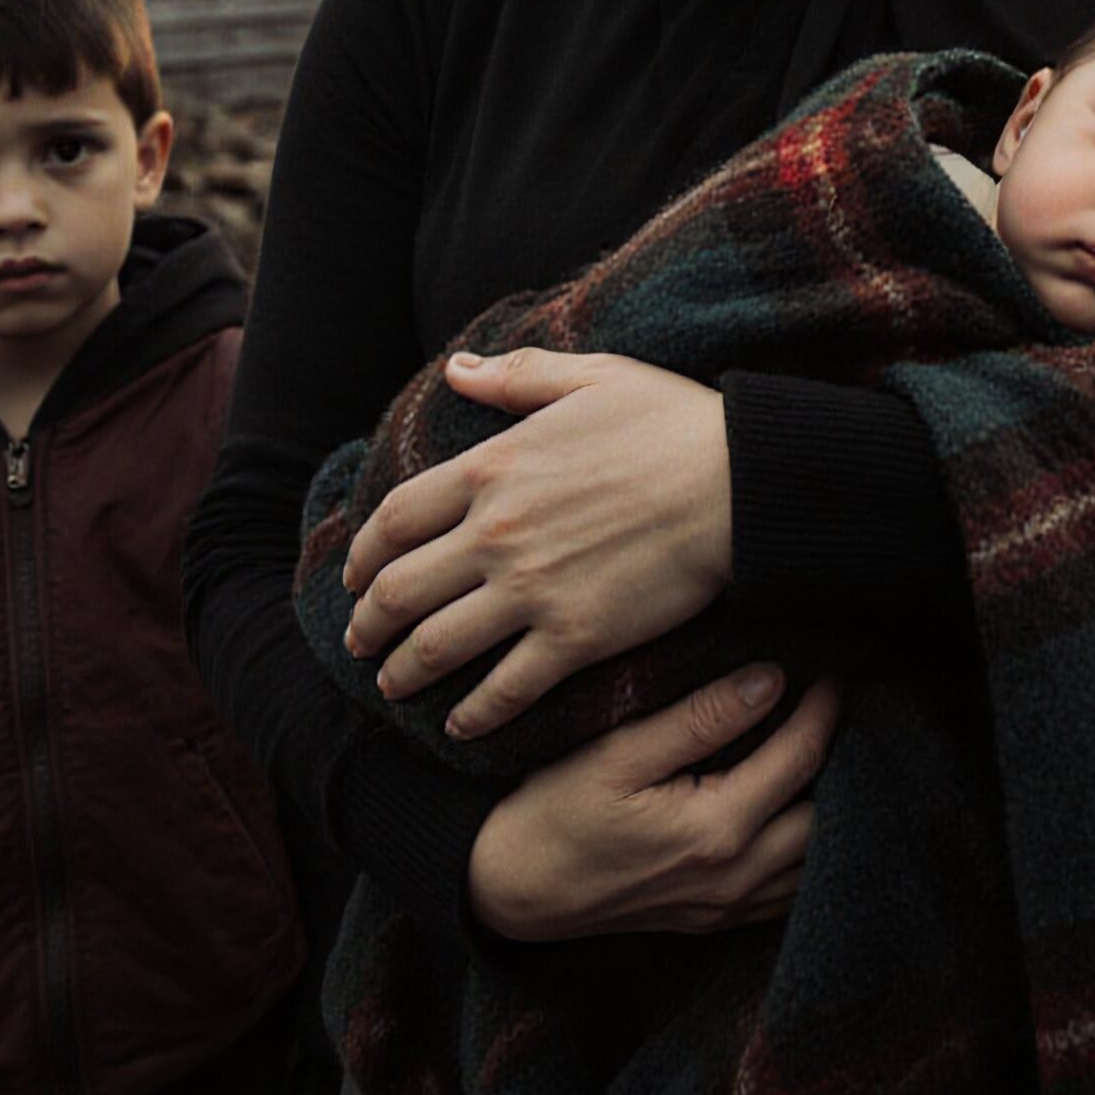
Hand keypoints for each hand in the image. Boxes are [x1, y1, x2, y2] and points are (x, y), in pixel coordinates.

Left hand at [344, 349, 732, 735]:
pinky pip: (506, 688)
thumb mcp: (591, 378)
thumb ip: (516, 378)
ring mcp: (532, 591)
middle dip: (368, 624)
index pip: (396, 519)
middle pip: (400, 591)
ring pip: (437, 646)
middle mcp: (497, 534)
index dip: (364, 555)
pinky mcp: (575, 638)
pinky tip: (462, 725)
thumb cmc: (672, 423)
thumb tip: (457, 369)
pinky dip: (475, 714)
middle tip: (359, 642)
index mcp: (493, 468)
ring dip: (404, 672)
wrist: (738, 482)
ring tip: (392, 686)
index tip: (356, 575)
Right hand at [468, 663, 840, 939]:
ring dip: (832, 805)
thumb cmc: (553, 813)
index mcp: (715, 831)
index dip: (824, 708)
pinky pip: (789, 891)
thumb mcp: (618, 753)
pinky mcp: (715, 919)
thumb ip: (699, 719)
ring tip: (827, 751)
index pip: (800, 758)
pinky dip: (808, 849)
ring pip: (816, 860)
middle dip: (842, 757)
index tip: (832, 670)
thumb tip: (771, 680)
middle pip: (826, 813)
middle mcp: (734, 877)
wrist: (510, 891)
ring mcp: (727, 907)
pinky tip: (798, 808)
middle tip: (838, 708)